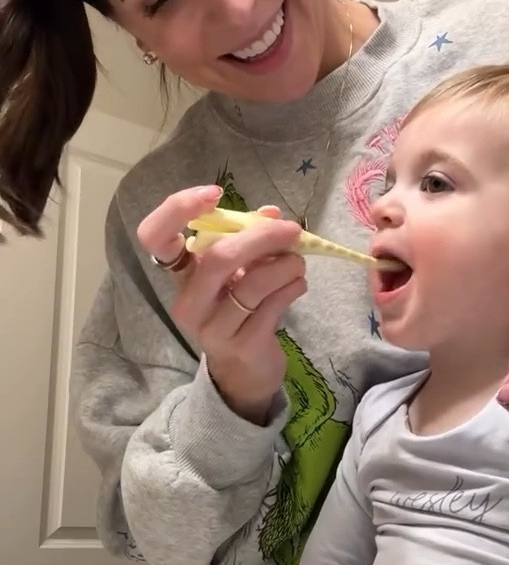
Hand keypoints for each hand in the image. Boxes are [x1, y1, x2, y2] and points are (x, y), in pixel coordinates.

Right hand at [137, 187, 306, 420]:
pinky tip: (298, 284)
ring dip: (285, 265)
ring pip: (252, 283)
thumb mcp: (236, 274)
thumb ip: (249, 241)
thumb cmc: (238, 312)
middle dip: (261, 237)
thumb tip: (272, 214)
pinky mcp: (243, 345)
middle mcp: (189, 302)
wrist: (244, 371)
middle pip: (218, 257)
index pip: (155, 237)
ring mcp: (213, 328)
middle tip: (290, 230)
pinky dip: (292, 287)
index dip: (179, 208)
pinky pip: (272, 305)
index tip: (214, 193)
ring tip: (298, 263)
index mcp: (181, 276)